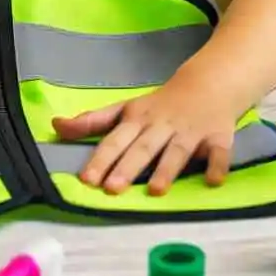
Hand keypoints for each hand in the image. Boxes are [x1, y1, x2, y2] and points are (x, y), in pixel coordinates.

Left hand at [51, 76, 234, 195]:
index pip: (114, 139)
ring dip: (167, 169)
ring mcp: (190, 132)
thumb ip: (92, 121)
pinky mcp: (218, 138)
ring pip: (177, 151)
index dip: (100, 159)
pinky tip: (213, 180)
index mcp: (137, 119)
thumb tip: (55, 126)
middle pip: (142, 147)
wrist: (206, 84)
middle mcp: (161, 125)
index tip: (86, 179)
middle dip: (127, 167)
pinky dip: (217, 166)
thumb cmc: (157, 105)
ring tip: (156, 191)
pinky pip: (219, 153)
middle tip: (112, 189)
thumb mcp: (124, 108)